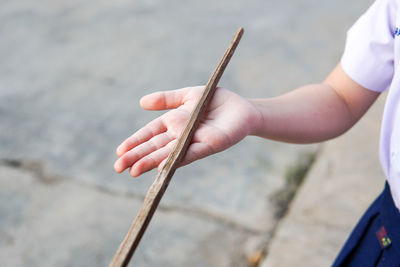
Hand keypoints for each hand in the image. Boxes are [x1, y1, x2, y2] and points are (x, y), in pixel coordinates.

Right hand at [113, 86, 260, 176]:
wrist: (241, 107)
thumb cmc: (214, 100)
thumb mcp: (187, 95)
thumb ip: (166, 99)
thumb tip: (141, 102)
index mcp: (173, 122)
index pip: (149, 134)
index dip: (135, 142)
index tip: (119, 152)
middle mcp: (180, 135)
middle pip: (154, 147)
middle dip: (136, 156)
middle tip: (118, 167)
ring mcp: (193, 142)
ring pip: (168, 153)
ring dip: (151, 162)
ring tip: (134, 170)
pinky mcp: (209, 145)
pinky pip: (191, 153)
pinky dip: (177, 159)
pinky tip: (163, 167)